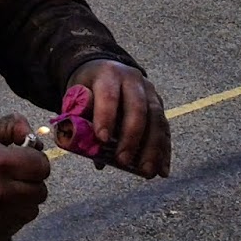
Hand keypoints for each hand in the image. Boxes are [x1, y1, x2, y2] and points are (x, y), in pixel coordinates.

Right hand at [0, 113, 51, 240]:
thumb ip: (11, 125)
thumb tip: (34, 135)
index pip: (41, 165)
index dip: (35, 160)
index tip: (24, 159)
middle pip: (40, 190)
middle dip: (31, 180)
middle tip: (16, 175)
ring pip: (32, 209)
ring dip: (24, 199)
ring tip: (7, 190)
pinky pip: (19, 223)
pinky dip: (14, 214)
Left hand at [65, 60, 171, 178]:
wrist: (103, 69)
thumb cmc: (87, 88)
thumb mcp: (76, 95)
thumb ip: (80, 118)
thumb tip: (90, 148)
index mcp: (108, 74)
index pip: (108, 95)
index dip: (105, 117)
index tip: (102, 139)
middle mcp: (132, 79)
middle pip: (137, 108)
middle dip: (131, 137)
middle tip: (123, 161)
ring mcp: (149, 91)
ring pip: (156, 119)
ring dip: (152, 148)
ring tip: (146, 172)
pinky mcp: (159, 105)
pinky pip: (165, 129)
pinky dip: (164, 151)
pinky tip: (162, 170)